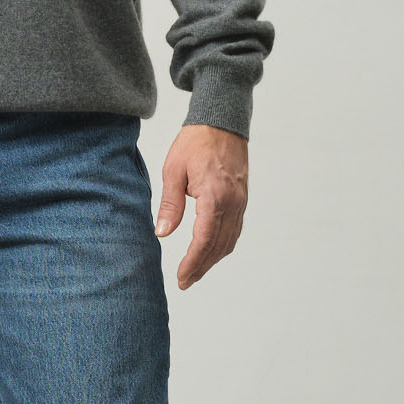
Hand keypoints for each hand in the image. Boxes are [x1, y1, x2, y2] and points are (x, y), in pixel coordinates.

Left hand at [152, 125, 248, 288]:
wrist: (222, 122)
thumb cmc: (195, 142)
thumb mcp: (173, 170)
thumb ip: (170, 204)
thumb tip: (162, 233)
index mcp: (214, 195)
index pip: (204, 239)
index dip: (193, 262)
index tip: (181, 277)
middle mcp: (232, 202)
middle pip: (219, 246)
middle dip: (202, 267)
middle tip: (184, 282)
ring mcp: (240, 201)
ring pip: (230, 241)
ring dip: (213, 260)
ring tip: (195, 272)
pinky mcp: (242, 199)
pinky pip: (235, 229)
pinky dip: (222, 246)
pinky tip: (210, 252)